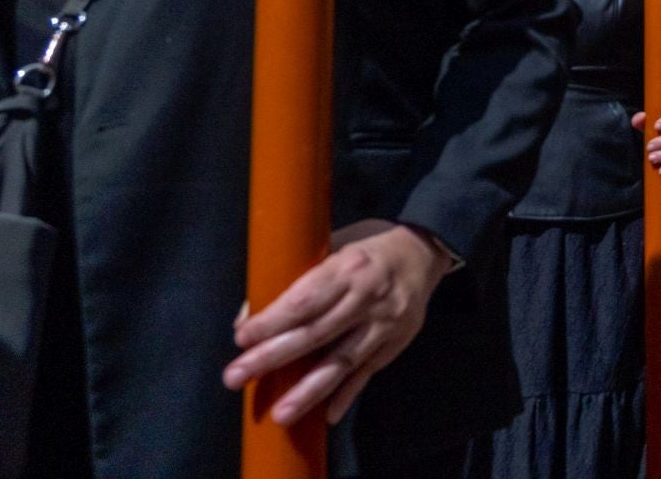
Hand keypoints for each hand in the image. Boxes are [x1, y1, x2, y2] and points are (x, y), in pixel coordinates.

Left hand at [224, 219, 451, 425]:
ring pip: (343, 360)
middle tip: (235, 376)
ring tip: (281, 414)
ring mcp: (385, 323)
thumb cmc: (367, 248)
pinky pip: (368, 372)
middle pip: (316, 332)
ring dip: (309, 390)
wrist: (425, 251)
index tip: (242, 338)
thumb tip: (249, 316)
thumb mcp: (333, 246)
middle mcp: (368, 297)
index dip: (273, 321)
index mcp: (349, 267)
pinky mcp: (396, 341)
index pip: (306, 299)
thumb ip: (297, 279)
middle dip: (273, 357)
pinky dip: (347, 394)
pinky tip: (326, 416)